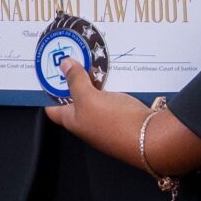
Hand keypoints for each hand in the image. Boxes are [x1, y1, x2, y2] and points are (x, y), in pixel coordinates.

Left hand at [41, 67, 200, 175]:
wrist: (152, 139)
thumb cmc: (114, 123)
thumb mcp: (89, 98)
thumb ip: (75, 81)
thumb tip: (64, 65)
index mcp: (73, 121)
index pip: (53, 109)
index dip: (48, 93)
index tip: (48, 74)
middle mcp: (88, 124)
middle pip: (75, 101)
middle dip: (73, 81)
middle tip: (73, 60)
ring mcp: (106, 121)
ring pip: (96, 98)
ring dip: (95, 82)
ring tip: (93, 62)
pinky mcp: (125, 117)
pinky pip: (113, 98)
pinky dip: (112, 86)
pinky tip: (115, 75)